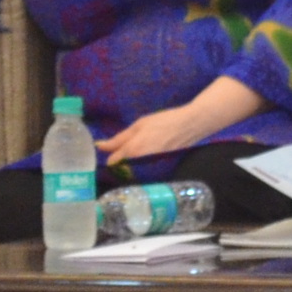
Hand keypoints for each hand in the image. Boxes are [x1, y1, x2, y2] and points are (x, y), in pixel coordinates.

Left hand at [100, 106, 217, 164]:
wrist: (192, 125)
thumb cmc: (164, 121)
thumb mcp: (139, 125)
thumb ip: (119, 138)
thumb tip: (100, 146)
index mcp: (132, 151)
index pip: (113, 161)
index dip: (108, 154)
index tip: (105, 148)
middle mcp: (140, 163)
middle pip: (123, 168)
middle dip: (119, 161)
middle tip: (120, 149)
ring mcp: (151, 167)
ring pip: (134, 169)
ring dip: (130, 163)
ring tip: (135, 152)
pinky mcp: (160, 168)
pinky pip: (145, 168)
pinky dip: (142, 163)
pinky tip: (147, 153)